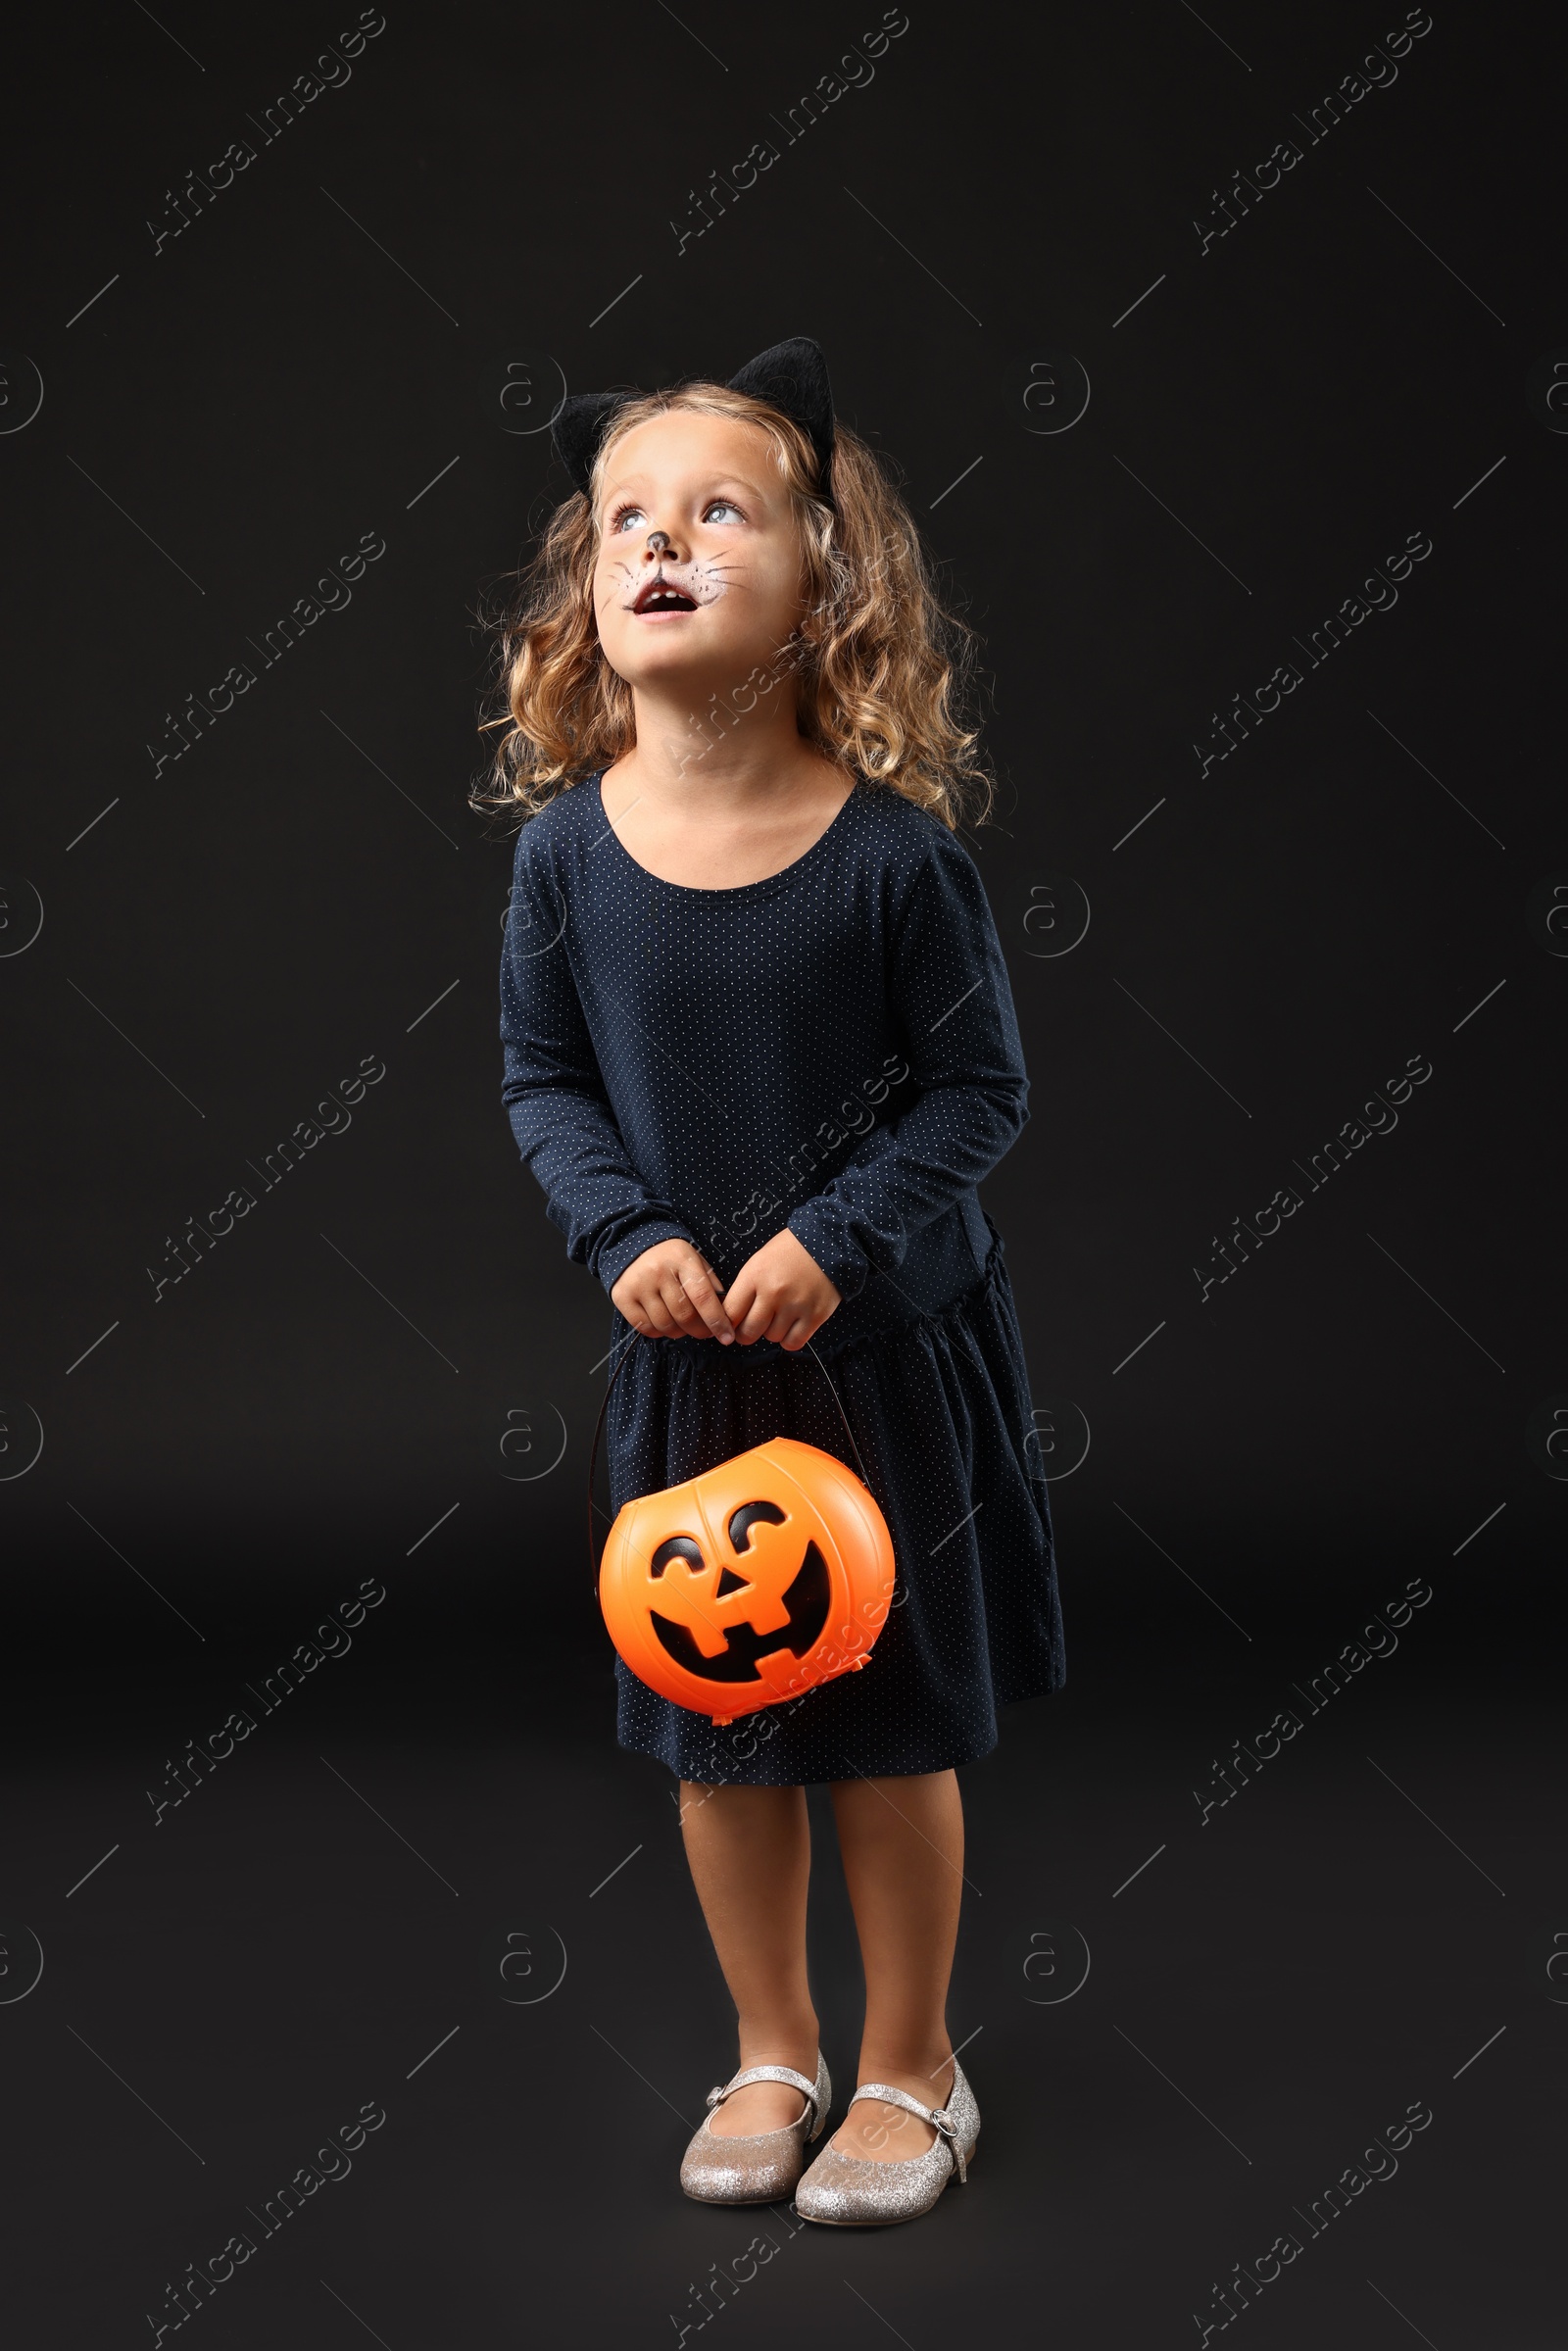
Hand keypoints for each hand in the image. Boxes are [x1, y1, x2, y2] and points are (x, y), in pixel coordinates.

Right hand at [611, 1239, 733, 1342]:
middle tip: (705, 1332)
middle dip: (700, 1330)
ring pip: (666, 1325)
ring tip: (683, 1324)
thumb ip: (710, 1286)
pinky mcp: (622, 1297)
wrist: (634, 1244)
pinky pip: (645, 1328)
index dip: (717, 1321)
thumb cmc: (672, 1258)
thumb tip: (725, 1316)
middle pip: (684, 1315)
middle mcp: (658, 1271)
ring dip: (679, 1333)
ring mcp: (638, 1285)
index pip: (703, 1297)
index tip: (727, 1337)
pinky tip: (664, 1322)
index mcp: (682, 1260)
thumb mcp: (695, 1261)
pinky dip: (659, 1332)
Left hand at [724, 1227, 840, 1350]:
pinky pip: (793, 1342)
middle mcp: (773, 1292)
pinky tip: (791, 1326)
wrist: (828, 1242)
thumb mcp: (759, 1261)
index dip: (727, 1324)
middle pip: (749, 1332)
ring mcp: (795, 1305)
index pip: (730, 1313)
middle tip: (752, 1327)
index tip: (730, 1327)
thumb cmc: (790, 1251)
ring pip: (772, 1337)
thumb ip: (745, 1289)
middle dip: (747, 1334)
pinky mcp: (815, 1315)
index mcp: (755, 1275)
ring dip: (773, 1332)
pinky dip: (790, 1339)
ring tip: (779, 1316)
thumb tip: (733, 1317)